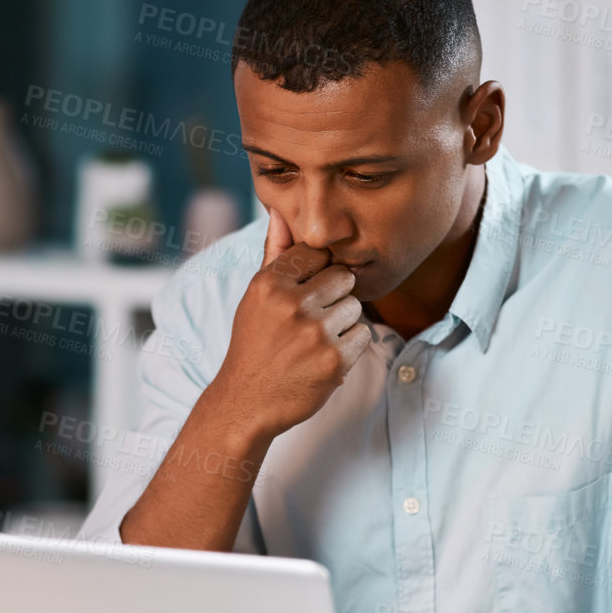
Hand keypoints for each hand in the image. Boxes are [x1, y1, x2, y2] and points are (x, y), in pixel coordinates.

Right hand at [206, 208, 368, 440]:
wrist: (247, 402)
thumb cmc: (254, 344)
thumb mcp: (255, 296)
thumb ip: (273, 253)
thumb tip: (280, 211)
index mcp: (269, 282)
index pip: (318, 253)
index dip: (316, 274)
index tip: (305, 295)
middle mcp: (291, 303)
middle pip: (343, 277)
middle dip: (334, 297)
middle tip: (312, 320)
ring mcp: (314, 332)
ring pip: (355, 307)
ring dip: (343, 323)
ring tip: (316, 340)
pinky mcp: (334, 359)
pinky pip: (364, 335)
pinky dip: (350, 347)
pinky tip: (325, 357)